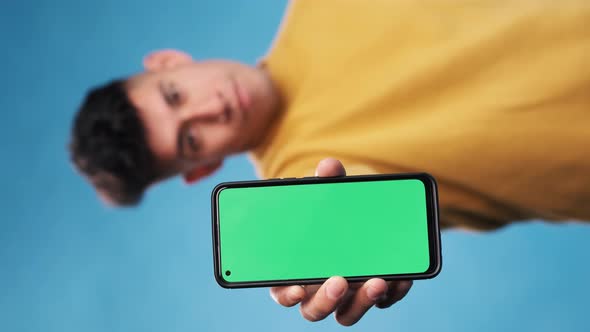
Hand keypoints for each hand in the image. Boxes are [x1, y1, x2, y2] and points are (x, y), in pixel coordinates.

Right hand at [270, 158, 412, 325]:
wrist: (365, 212)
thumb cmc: (335, 207)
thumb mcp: (331, 192)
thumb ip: (328, 181)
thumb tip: (329, 166)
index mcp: (295, 268)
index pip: (282, 291)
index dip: (286, 294)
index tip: (297, 288)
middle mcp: (318, 288)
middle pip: (314, 309)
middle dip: (326, 300)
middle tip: (340, 281)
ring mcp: (346, 294)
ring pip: (346, 313)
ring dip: (362, 302)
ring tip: (378, 281)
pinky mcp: (373, 292)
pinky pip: (381, 301)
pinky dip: (392, 292)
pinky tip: (400, 276)